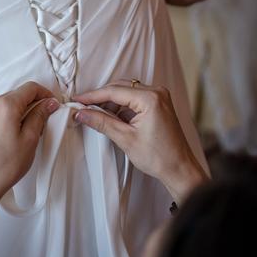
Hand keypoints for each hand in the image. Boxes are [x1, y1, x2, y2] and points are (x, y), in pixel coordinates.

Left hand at [0, 82, 59, 214]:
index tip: (52, 104)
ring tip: (27, 130)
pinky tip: (12, 135)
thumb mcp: (30, 139)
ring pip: (6, 104)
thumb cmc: (4, 165)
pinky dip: (7, 118)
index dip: (45, 94)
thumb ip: (40, 116)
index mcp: (5, 105)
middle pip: (17, 94)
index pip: (30, 88)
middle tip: (44, 119)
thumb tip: (48, 103)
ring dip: (19, 111)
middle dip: (33, 103)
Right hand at [73, 81, 207, 202]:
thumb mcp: (125, 139)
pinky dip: (121, 106)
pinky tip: (110, 116)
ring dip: (110, 102)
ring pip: (126, 92)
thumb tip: (82, 113)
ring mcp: (159, 97)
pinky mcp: (158, 103)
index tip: (76, 100)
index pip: (114, 91)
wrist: (180, 168)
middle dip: (100, 98)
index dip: (92, 96)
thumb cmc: (159, 157)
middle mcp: (157, 92)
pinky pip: (134, 98)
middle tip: (81, 107)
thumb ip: (101, 122)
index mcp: (150, 98)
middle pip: (119, 87)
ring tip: (93, 114)